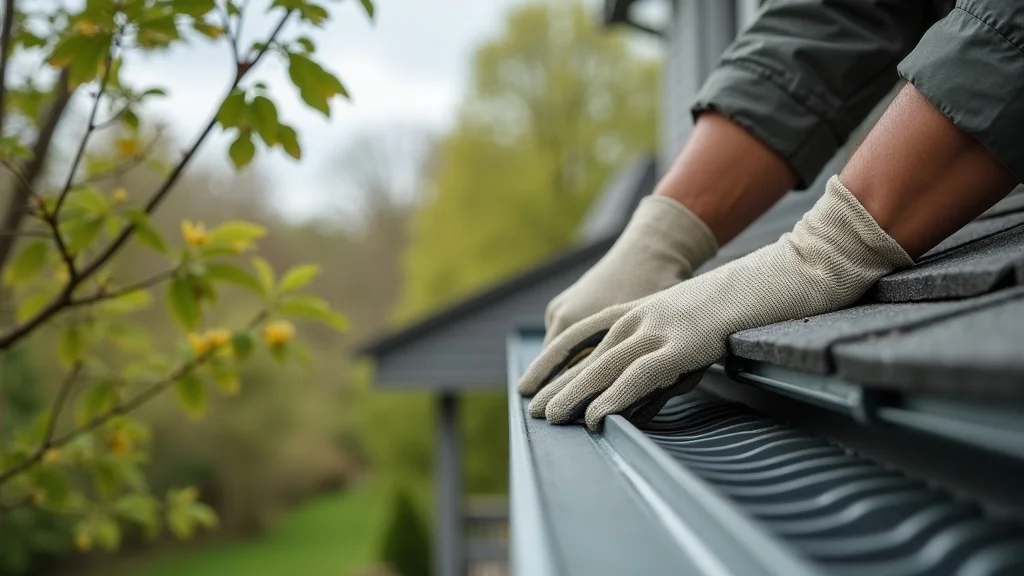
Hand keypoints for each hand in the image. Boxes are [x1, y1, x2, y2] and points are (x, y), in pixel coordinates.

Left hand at [520, 176, 912, 430]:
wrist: (790, 269)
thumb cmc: (752, 296)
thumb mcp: (701, 317)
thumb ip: (674, 342)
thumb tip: (659, 372)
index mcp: (648, 305)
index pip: (585, 330)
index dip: (558, 356)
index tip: (537, 379)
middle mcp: (647, 312)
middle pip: (588, 350)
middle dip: (559, 381)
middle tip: (535, 409)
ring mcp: (665, 325)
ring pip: (606, 364)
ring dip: (575, 394)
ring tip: (551, 419)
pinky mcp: (687, 342)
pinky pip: (640, 375)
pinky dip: (614, 399)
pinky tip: (597, 419)